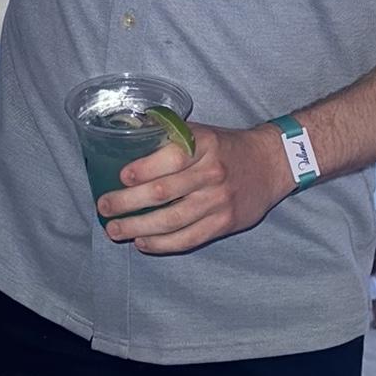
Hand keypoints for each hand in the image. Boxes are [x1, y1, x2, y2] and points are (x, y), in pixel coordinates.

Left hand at [96, 122, 296, 253]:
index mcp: (204, 145)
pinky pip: (188, 238)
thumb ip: (169, 136)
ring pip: (172, 220)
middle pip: (163, 192)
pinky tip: (143, 243)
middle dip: (128, 203)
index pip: (170, 158)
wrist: (270, 164)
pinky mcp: (224, 224)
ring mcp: (219, 201)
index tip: (120, 178)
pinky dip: (162, 244)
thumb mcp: (201, 132)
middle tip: (104, 208)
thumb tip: (128, 136)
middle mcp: (211, 173)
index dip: (142, 169)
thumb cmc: (226, 147)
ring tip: (115, 230)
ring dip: (138, 228)